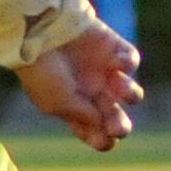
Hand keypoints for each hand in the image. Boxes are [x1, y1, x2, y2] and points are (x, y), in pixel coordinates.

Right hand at [18, 20, 144, 150]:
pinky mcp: (111, 47)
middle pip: (115, 118)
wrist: (38, 29)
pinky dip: (128, 63)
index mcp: (72, 109)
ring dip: (129, 93)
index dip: (104, 141)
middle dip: (120, 126)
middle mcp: (89, 92)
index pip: (95, 133)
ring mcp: (102, 70)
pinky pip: (131, 60)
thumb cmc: (42, 71)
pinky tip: (115, 63)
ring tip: (116, 85)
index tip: (105, 140)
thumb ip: (84, 117)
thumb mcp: (57, 102)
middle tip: (116, 125)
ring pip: (130, 92)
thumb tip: (104, 124)